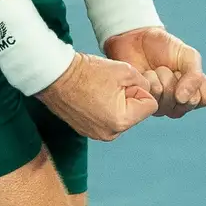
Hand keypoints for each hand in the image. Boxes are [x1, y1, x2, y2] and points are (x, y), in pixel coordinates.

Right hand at [37, 53, 156, 140]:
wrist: (55, 76)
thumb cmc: (88, 72)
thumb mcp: (125, 71)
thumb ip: (144, 83)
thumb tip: (148, 92)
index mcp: (121, 121)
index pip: (150, 106)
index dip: (139, 90)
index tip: (121, 83)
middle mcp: (110, 133)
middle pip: (136, 113)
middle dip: (128, 97)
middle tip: (108, 86)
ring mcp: (97, 134)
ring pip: (122, 115)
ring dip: (116, 102)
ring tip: (98, 90)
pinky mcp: (87, 131)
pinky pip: (107, 119)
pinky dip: (104, 108)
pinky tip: (91, 96)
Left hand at [102, 27, 205, 118]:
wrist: (136, 39)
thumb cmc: (164, 47)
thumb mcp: (187, 55)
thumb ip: (194, 76)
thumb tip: (183, 99)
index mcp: (196, 91)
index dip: (197, 83)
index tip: (186, 69)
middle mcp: (180, 103)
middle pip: (188, 102)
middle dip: (178, 80)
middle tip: (170, 68)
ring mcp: (162, 106)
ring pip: (169, 102)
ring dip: (162, 80)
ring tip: (156, 70)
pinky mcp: (145, 103)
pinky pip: (152, 98)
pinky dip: (150, 81)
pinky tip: (145, 75)